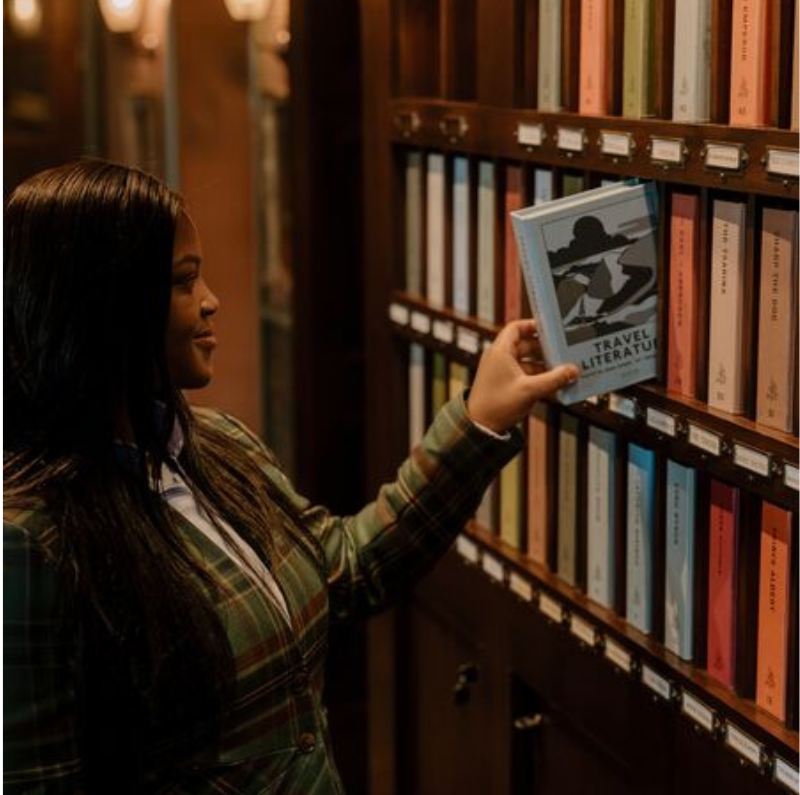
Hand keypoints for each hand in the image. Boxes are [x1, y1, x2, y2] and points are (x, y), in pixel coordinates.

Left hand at [466, 319, 579, 433]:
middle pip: (526, 344)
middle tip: (564, 351)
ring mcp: (502, 371)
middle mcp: (499, 358)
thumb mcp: (529, 391)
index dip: (533, 326)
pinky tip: (554, 383)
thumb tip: (573, 370)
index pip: (516, 328)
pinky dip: (538, 376)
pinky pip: (525, 374)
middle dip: (545, 349)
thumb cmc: (497, 406)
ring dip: (544, 365)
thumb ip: (554, 379)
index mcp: (500, 352)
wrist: (480, 428)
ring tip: (563, 369)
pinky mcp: (505, 384)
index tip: (551, 329)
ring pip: (527, 361)